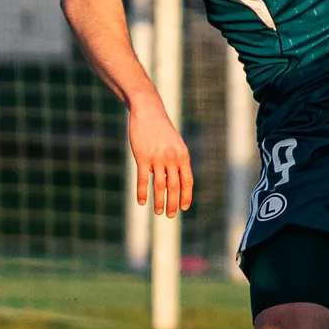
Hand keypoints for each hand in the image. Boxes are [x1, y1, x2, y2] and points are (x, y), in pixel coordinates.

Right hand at [128, 90, 191, 217]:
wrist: (149, 112)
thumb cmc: (162, 130)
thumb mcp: (175, 144)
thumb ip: (177, 161)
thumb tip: (177, 180)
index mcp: (183, 155)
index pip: (187, 181)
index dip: (186, 196)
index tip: (184, 207)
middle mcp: (172, 158)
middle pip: (174, 187)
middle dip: (173, 203)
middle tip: (170, 216)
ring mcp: (157, 158)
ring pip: (159, 186)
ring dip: (159, 201)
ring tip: (159, 212)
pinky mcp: (142, 157)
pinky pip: (143, 179)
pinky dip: (142, 192)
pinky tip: (142, 202)